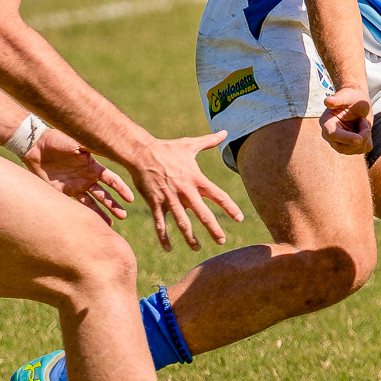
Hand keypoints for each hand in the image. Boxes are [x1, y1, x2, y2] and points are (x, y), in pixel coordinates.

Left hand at [23, 128, 133, 221]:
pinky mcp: (63, 193)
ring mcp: (76, 186)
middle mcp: (87, 178)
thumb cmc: (58, 140)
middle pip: (104, 195)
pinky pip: (76, 205)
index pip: (112, 180)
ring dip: (101, 213)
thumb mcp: (76, 143)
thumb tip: (106, 147)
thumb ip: (90, 147)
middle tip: (123, 216)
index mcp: (93, 167)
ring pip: (92, 203)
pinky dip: (83, 214)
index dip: (121, 189)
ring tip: (110, 225)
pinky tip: (90, 222)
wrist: (36, 147)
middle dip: (114, 205)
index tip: (130, 199)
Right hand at [125, 133, 242, 252]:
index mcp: (196, 179)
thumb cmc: (167, 148)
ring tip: (197, 248)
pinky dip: (163, 237)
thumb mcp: (189, 145)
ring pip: (182, 223)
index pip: (218, 195)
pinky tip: (168, 248)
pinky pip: (160, 223)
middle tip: (222, 241)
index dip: (229, 207)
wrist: (141, 152)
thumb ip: (209, 141)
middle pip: (203, 214)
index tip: (239, 219)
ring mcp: (170, 198)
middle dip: (213, 229)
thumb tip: (225, 132)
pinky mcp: (155, 203)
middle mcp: (185, 191)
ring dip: (190, 238)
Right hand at [321, 87, 373, 154]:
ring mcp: (340, 143)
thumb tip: (327, 101)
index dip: (347, 138)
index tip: (360, 138)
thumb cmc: (351, 97)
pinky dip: (368, 140)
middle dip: (359, 138)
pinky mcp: (350, 147)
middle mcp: (330, 136)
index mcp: (326, 123)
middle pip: (343, 148)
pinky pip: (363, 150)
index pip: (333, 135)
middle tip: (365, 120)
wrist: (358, 103)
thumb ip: (338, 99)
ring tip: (362, 121)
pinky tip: (364, 128)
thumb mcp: (347, 95)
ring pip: (355, 150)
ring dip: (365, 136)